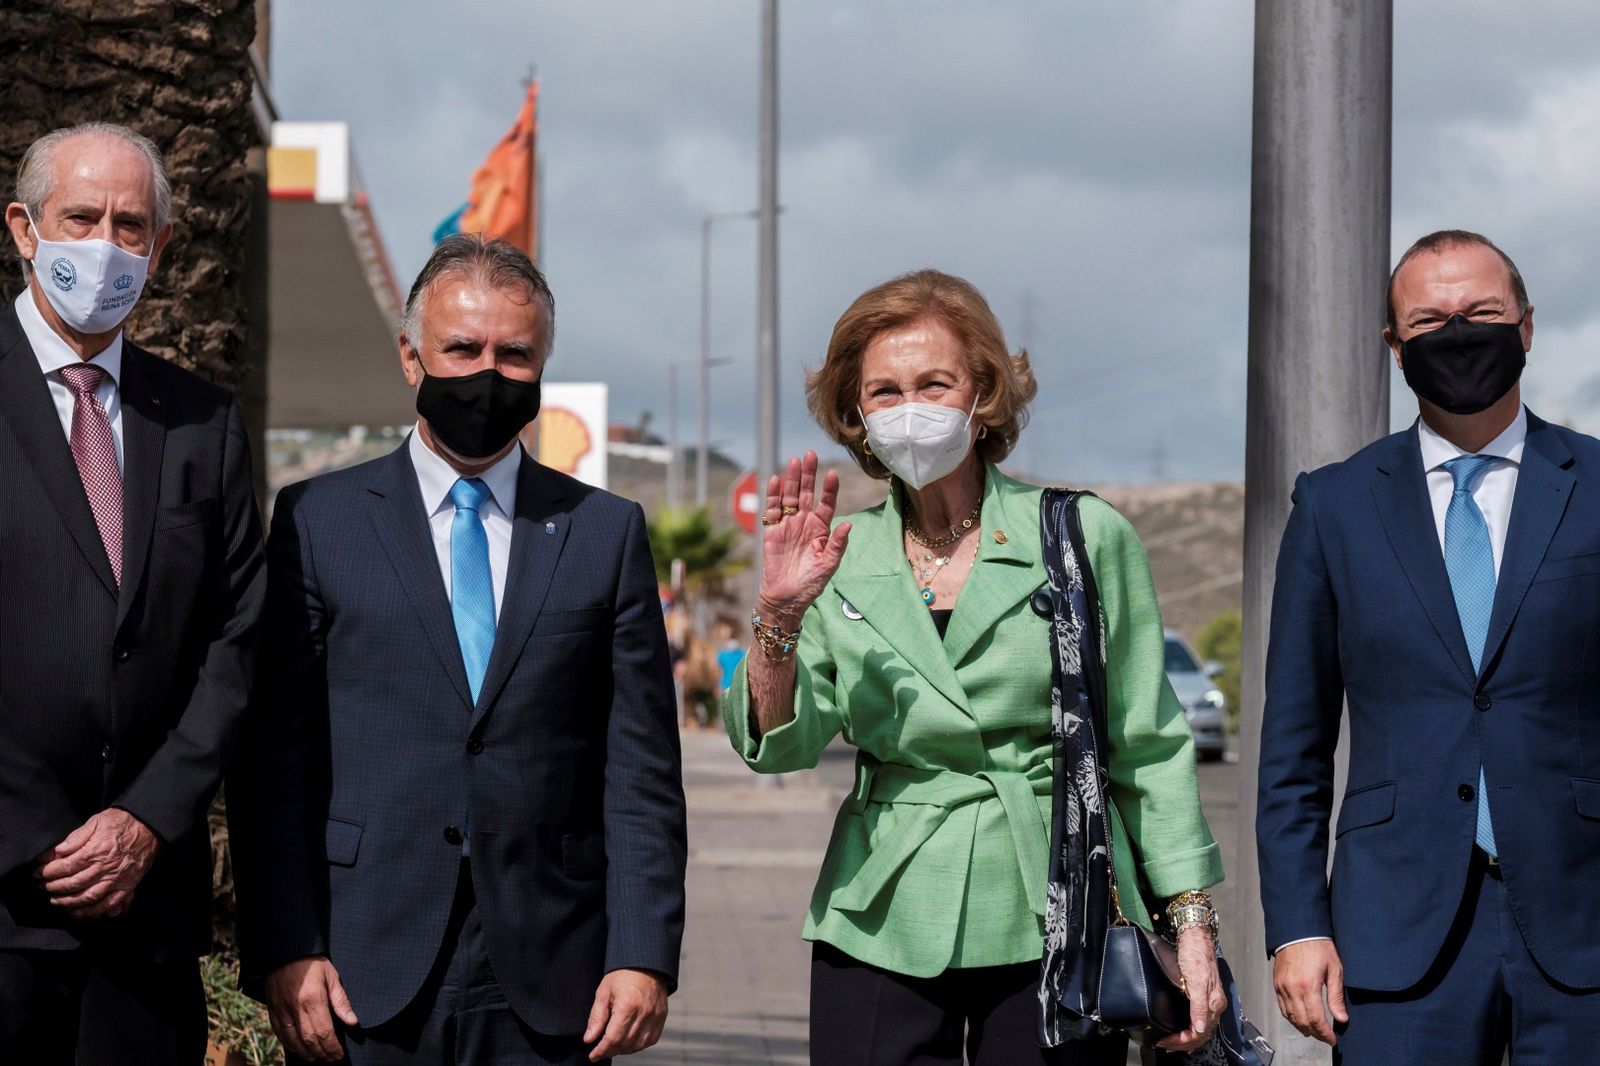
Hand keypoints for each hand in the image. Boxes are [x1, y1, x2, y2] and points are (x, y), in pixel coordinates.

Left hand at [34, 808, 159, 917]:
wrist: (151, 827)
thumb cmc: (123, 822)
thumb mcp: (98, 820)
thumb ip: (77, 836)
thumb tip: (59, 850)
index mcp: (97, 850)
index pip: (66, 866)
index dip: (48, 871)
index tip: (38, 872)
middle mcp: (106, 867)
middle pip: (73, 883)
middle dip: (53, 887)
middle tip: (43, 886)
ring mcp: (117, 879)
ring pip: (88, 897)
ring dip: (68, 902)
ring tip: (56, 900)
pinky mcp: (127, 886)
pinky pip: (108, 904)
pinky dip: (93, 911)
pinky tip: (79, 911)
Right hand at [265, 955, 357, 1061]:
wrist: (285, 950)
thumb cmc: (312, 962)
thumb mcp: (332, 976)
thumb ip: (341, 1001)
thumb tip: (352, 1022)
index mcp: (313, 999)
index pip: (324, 1032)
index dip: (332, 1047)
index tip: (339, 1054)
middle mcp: (295, 1008)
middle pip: (308, 1040)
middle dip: (321, 1053)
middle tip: (331, 1059)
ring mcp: (282, 1010)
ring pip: (293, 1040)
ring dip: (306, 1053)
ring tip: (317, 1058)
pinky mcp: (273, 1010)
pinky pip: (280, 1033)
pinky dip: (290, 1045)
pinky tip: (299, 1049)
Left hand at [584, 968, 667, 1059]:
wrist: (646, 963)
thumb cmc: (623, 975)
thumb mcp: (604, 992)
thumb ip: (596, 1017)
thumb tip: (589, 1039)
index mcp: (627, 1005)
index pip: (613, 1038)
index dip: (601, 1050)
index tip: (593, 1055)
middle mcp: (644, 1013)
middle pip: (625, 1044)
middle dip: (610, 1050)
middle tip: (601, 1049)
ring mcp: (655, 1016)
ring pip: (638, 1045)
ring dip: (624, 1049)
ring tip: (614, 1044)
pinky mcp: (662, 1017)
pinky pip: (650, 1040)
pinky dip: (638, 1045)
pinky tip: (629, 1040)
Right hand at [758, 451, 851, 626]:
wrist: (787, 598)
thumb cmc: (811, 583)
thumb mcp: (829, 565)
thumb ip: (837, 544)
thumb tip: (849, 524)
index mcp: (821, 529)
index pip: (826, 503)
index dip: (829, 489)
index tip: (833, 474)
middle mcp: (804, 522)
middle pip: (805, 493)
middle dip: (808, 474)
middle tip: (810, 455)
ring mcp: (787, 525)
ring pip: (789, 497)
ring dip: (791, 479)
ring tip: (794, 461)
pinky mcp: (771, 531)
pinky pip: (772, 510)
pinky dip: (773, 495)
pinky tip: (776, 480)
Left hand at [1157, 927, 1227, 1051]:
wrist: (1196, 937)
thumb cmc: (1195, 955)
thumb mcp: (1196, 980)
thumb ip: (1199, 1005)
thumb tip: (1199, 1028)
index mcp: (1213, 1004)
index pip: (1198, 1033)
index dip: (1181, 1041)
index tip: (1164, 1041)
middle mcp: (1214, 1005)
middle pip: (1200, 1035)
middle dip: (1181, 1044)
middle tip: (1163, 1045)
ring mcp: (1210, 1001)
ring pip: (1200, 1030)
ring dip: (1186, 1040)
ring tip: (1171, 1044)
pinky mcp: (1204, 995)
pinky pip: (1200, 1020)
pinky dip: (1190, 1030)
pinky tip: (1184, 1032)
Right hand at [1273, 939, 1346, 1045]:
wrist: (1297, 931)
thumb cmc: (1318, 946)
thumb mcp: (1334, 969)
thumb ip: (1336, 996)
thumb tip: (1341, 1018)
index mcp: (1308, 986)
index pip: (1316, 1019)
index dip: (1325, 1033)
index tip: (1332, 1039)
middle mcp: (1292, 989)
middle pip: (1302, 1021)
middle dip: (1315, 1033)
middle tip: (1325, 1037)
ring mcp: (1282, 987)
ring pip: (1290, 1017)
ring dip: (1302, 1028)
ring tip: (1314, 1032)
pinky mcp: (1276, 984)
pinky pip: (1282, 1007)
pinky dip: (1291, 1018)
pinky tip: (1300, 1019)